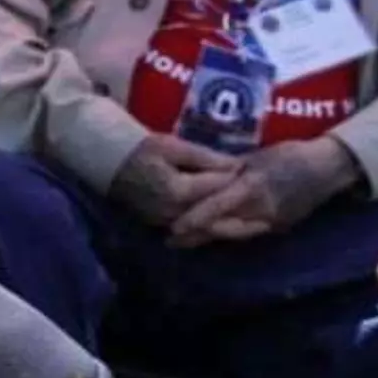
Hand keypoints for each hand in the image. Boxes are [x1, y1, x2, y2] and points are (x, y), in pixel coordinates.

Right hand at [109, 133, 242, 229]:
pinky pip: (192, 231)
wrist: (109, 162)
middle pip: (215, 221)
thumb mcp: (174, 146)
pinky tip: (226, 226)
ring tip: (255, 229)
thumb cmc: (141, 149)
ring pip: (204, 230)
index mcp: (177, 191)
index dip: (236, 179)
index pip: (216, 188)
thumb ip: (206, 157)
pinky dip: (211, 230)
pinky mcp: (160, 225)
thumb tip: (236, 167)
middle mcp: (172, 213)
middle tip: (268, 222)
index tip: (251, 173)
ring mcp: (164, 222)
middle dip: (242, 221)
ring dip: (229, 230)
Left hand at [168, 137, 362, 246]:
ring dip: (210, 239)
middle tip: (170, 241)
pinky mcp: (280, 227)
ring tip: (185, 242)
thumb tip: (206, 175)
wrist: (330, 168)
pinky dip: (229, 235)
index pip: (216, 206)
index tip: (172, 227)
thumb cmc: (292, 154)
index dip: (194, 219)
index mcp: (253, 187)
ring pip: (234, 234)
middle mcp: (262, 209)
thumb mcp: (257, 157)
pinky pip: (249, 233)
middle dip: (196, 235)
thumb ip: (231, 169)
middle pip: (222, 227)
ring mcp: (273, 221)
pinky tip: (213, 236)